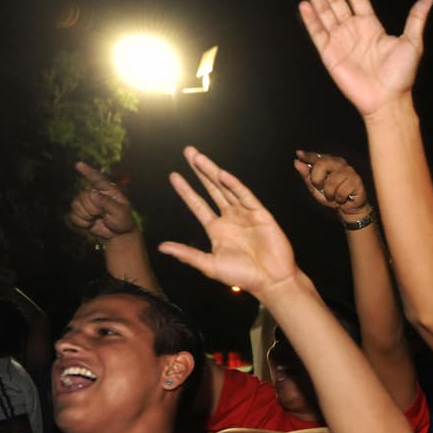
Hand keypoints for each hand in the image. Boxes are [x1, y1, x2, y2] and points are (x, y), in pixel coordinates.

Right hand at [70, 162, 137, 239]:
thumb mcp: (120, 212)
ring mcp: (86, 202)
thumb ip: (107, 202)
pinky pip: (73, 215)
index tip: (79, 164)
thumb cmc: (122, 221)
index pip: (97, 179)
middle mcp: (95, 193)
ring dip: (86, 216)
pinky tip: (90, 224)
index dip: (88, 172)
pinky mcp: (80, 212)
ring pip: (76, 205)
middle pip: (84, 196)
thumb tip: (92, 192)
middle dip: (92, 209)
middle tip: (104, 215)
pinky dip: (81, 222)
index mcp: (108, 190)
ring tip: (97, 219)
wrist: (118, 234)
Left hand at [159, 146, 297, 297]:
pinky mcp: (260, 214)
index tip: (173, 176)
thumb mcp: (209, 265)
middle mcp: (230, 218)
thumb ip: (187, 254)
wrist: (271, 281)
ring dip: (212, 172)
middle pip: (211, 189)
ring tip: (198, 157)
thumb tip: (161, 247)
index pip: (198, 204)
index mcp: (217, 229)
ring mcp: (245, 214)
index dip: (186, 190)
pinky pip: (245, 196)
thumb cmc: (242, 276)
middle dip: (200, 171)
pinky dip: (234, 185)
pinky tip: (222, 175)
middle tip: (188, 152)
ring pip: (226, 188)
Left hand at [293, 150, 369, 216]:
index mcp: (329, 162)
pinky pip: (341, 191)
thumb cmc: (332, 195)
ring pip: (332, 182)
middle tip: (319, 187)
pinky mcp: (356, 181)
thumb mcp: (315, 188)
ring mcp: (349, 171)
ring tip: (334, 196)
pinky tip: (343, 198)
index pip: (317, 157)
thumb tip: (297, 162)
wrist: (348, 207)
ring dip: (329, 194)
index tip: (298, 154)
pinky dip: (339, 198)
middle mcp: (340, 163)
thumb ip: (307, 175)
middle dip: (317, 178)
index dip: (308, 156)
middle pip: (323, 164)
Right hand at [298, 0, 432, 116]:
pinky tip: (305, 4)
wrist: (388, 100)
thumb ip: (416, 20)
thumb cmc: (401, 76)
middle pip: (335, 0)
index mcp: (370, 26)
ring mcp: (340, 41)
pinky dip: (311, 19)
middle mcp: (353, 31)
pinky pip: (318, 33)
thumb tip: (428, 1)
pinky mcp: (330, 55)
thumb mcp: (412, 43)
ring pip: (324, 11)